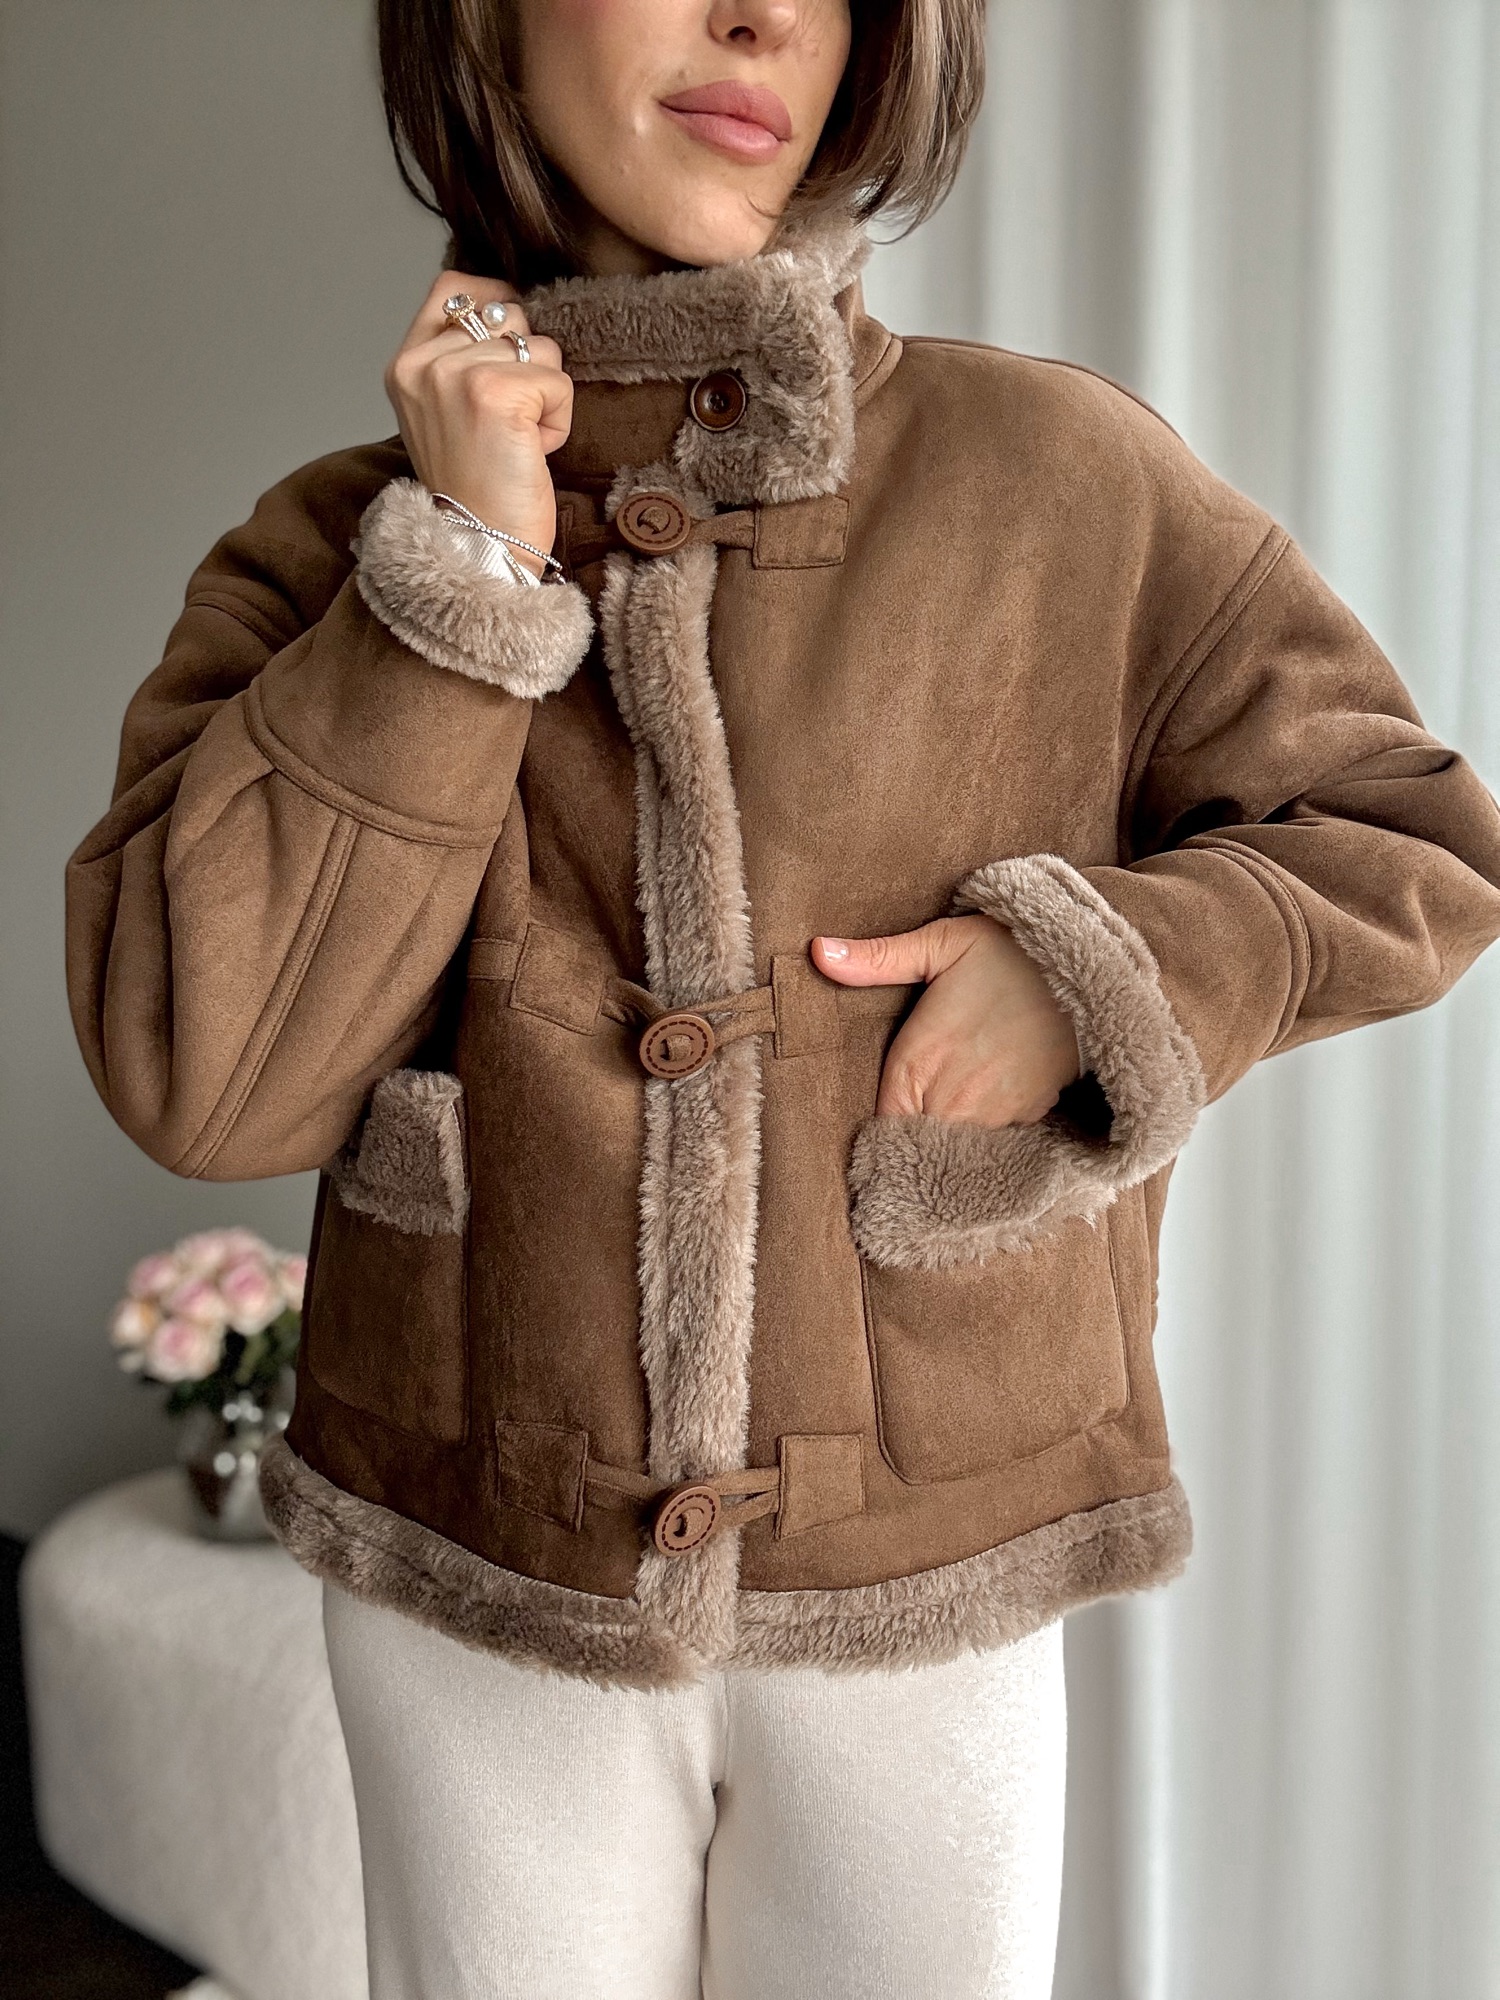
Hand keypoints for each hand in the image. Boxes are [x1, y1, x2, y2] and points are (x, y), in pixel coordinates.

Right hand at [385, 270, 573, 573]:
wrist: (478, 552)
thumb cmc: (474, 492)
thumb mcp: (444, 415)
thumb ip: (459, 361)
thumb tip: (509, 311)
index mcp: (405, 366)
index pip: (454, 287)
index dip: (496, 300)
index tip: (512, 345)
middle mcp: (423, 364)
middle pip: (509, 315)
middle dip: (527, 365)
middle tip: (507, 425)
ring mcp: (456, 375)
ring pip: (540, 348)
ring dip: (545, 397)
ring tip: (518, 442)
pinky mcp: (496, 392)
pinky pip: (558, 381)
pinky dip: (558, 421)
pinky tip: (531, 452)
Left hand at [812, 915, 1081, 1125]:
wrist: (1089, 966)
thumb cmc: (1008, 953)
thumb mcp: (940, 943)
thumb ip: (877, 958)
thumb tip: (817, 952)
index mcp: (916, 1059)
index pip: (881, 1123)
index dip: (877, 1133)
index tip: (878, 1133)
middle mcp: (949, 1095)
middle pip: (913, 1143)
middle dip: (907, 1143)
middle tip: (904, 1142)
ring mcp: (991, 1111)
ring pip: (952, 1150)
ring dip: (945, 1145)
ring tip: (941, 1135)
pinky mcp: (1028, 1115)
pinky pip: (992, 1144)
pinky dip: (983, 1139)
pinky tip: (981, 1121)